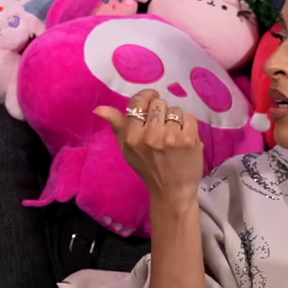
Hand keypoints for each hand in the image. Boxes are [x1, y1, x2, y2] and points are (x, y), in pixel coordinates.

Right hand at [94, 89, 203, 213]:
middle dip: (161, 112)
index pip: (138, 102)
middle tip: (162, 127)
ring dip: (175, 120)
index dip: (146, 97)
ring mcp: (170, 137)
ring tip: (173, 135)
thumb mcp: (127, 148)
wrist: (171, 190)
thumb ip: (116, 125)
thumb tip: (98, 108)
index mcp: (132, 137)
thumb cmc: (148, 168)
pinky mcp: (188, 139)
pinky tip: (184, 139)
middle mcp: (150, 135)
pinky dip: (188, 126)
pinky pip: (189, 117)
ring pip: (174, 110)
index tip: (151, 101)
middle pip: (158, 103)